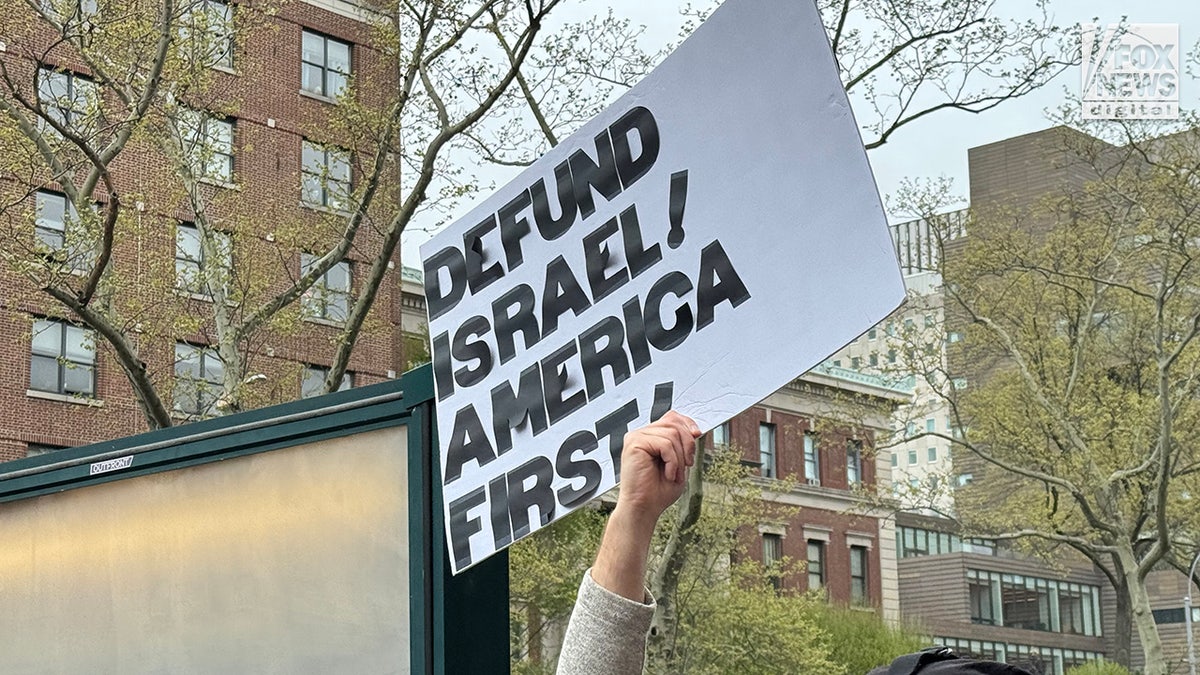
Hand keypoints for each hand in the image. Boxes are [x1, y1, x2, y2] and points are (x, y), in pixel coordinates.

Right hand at [593, 411, 700, 601]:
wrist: (644, 508)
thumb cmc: (657, 492)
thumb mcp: (678, 463)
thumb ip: (683, 445)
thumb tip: (694, 430)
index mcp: (650, 437)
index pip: (671, 417)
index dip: (687, 423)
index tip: (697, 434)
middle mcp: (641, 434)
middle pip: (674, 422)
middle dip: (688, 444)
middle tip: (687, 464)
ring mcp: (636, 437)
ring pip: (672, 434)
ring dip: (679, 458)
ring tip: (673, 474)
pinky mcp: (634, 443)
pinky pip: (665, 443)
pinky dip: (672, 461)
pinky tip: (667, 473)